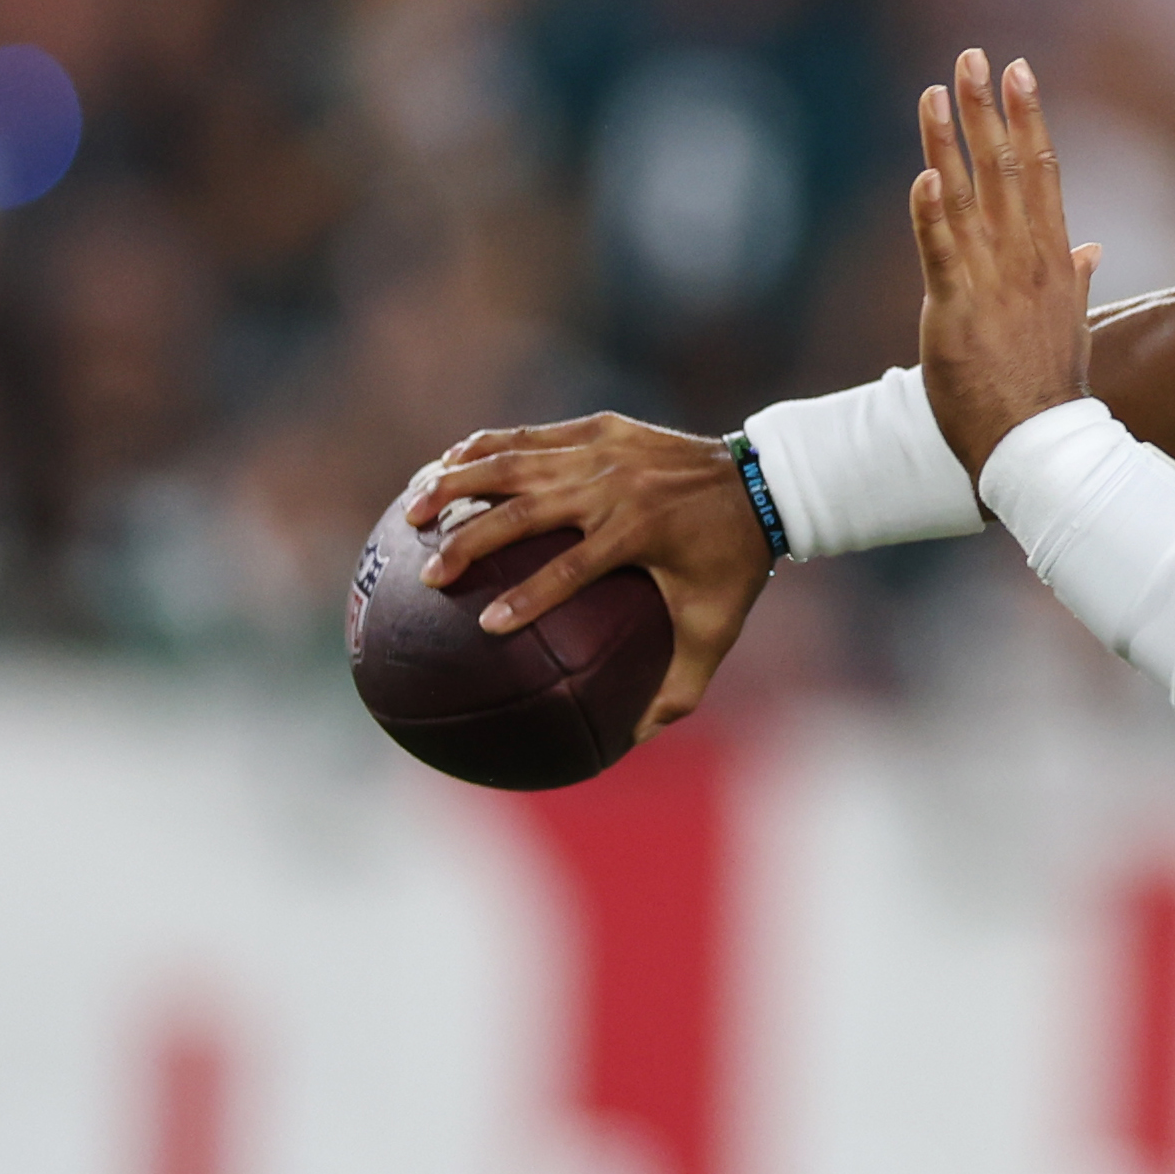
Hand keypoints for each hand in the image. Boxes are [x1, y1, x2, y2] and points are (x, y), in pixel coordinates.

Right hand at [401, 413, 772, 740]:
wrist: (761, 480)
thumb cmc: (732, 567)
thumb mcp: (714, 631)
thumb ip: (674, 691)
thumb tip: (627, 746)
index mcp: (640, 533)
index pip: (572, 569)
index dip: (529, 598)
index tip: (487, 626)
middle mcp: (615, 486)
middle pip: (527, 511)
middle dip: (472, 542)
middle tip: (432, 576)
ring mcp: (604, 449)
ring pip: (516, 462)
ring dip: (459, 483)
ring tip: (412, 510)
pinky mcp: (600, 426)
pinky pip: (531, 436)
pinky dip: (485, 448)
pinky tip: (444, 464)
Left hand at [909, 49, 1103, 474]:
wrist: (1039, 446)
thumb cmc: (1050, 386)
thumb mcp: (1072, 321)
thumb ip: (1077, 276)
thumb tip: (1091, 247)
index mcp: (1053, 258)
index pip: (1043, 171)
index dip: (1028, 117)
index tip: (1018, 70)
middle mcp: (1025, 259)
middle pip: (1007, 168)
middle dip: (987, 108)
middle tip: (973, 56)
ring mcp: (990, 283)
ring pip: (967, 198)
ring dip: (948, 142)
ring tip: (935, 92)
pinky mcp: (954, 312)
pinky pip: (940, 254)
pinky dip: (930, 216)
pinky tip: (922, 177)